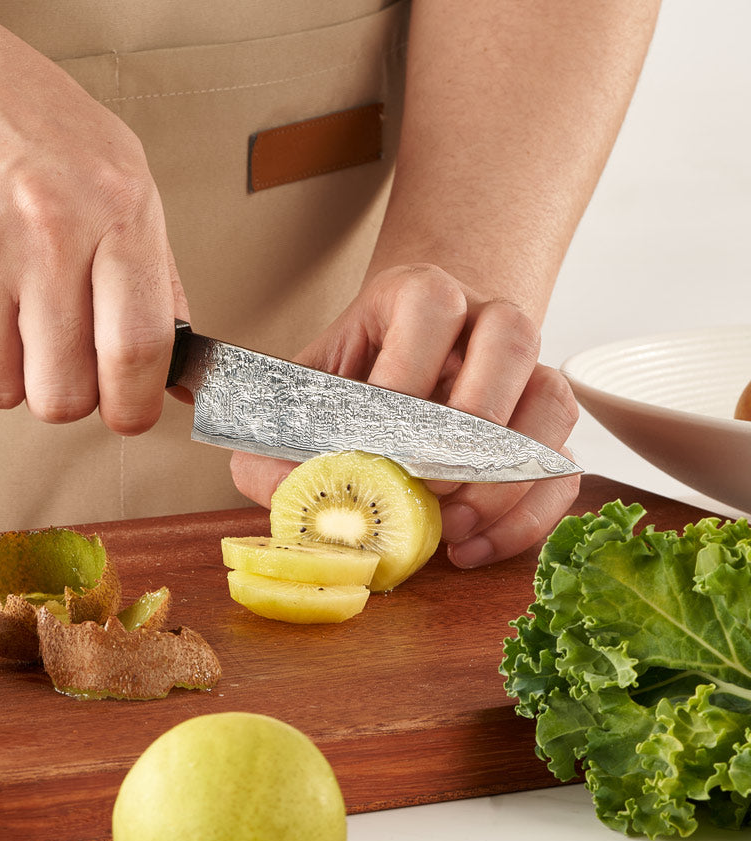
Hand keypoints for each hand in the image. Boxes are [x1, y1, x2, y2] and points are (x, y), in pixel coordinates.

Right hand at [0, 13, 185, 430]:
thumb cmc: (27, 120)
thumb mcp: (121, 171)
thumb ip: (155, 270)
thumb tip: (173, 367)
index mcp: (117, 210)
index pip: (137, 349)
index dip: (135, 405)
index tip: (129, 414)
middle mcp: (47, 235)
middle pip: (64, 393)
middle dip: (65, 396)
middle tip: (59, 363)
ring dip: (8, 373)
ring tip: (6, 316)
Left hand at [229, 264, 579, 566]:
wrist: (405, 360)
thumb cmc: (352, 378)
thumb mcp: (305, 390)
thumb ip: (279, 435)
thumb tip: (283, 490)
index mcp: (418, 294)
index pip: (431, 308)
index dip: (407, 373)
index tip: (379, 441)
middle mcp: (484, 321)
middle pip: (512, 339)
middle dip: (472, 422)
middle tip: (428, 483)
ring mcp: (525, 371)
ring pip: (552, 402)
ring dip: (507, 476)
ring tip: (450, 525)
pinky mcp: (543, 427)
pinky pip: (561, 467)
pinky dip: (525, 516)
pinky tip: (470, 545)